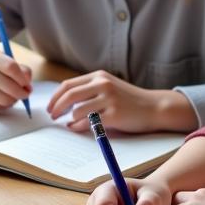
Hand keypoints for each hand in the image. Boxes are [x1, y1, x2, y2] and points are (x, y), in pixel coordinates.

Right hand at [0, 48, 31, 110]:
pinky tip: (3, 100)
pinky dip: (5, 106)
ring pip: (5, 100)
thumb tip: (27, 85)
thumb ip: (20, 69)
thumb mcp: (4, 60)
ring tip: (13, 96)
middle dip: (22, 93)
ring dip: (14, 100)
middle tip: (25, 93)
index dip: (23, 78)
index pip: (11, 67)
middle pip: (10, 87)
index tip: (27, 83)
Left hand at [47, 70, 195, 132]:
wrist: (154, 107)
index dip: (55, 97)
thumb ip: (89, 89)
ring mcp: (109, 99)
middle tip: (53, 116)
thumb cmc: (129, 100)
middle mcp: (103, 84)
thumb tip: (63, 101)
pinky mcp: (115, 114)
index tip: (50, 106)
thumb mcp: (109, 86)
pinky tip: (78, 128)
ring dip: (69, 119)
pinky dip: (79, 127)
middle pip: (69, 95)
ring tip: (68, 124)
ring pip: (77, 110)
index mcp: (99, 76)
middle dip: (56, 107)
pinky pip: (89, 122)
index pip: (68, 85)